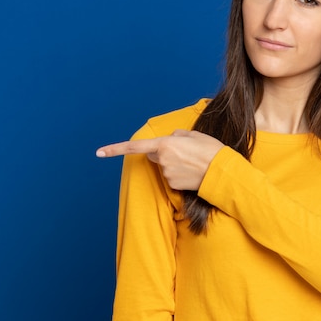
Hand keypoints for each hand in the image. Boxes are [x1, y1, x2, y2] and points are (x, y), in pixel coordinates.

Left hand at [96, 129, 223, 190]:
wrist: (222, 173)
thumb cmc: (211, 151)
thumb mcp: (195, 135)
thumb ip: (177, 135)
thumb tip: (171, 140)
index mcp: (165, 144)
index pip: (135, 147)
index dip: (115, 149)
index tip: (99, 152)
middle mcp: (162, 160)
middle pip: (155, 154)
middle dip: (164, 152)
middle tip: (185, 152)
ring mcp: (167, 174)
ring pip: (165, 166)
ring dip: (175, 163)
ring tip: (194, 162)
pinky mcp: (173, 185)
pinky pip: (172, 176)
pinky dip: (180, 174)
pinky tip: (193, 172)